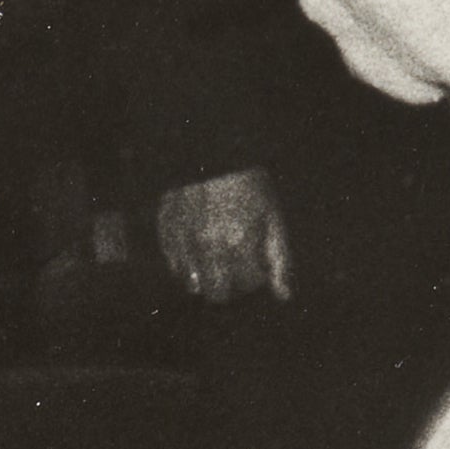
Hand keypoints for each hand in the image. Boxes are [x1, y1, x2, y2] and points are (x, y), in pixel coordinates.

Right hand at [152, 166, 297, 306]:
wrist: (212, 152)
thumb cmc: (248, 184)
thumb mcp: (273, 217)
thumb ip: (279, 260)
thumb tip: (284, 297)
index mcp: (238, 243)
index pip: (244, 287)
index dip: (254, 280)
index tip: (257, 266)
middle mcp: (207, 247)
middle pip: (215, 294)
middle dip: (228, 287)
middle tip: (236, 269)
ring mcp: (182, 240)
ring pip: (191, 283)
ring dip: (205, 277)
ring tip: (216, 256)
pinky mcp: (165, 231)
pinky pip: (173, 263)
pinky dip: (185, 263)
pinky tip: (197, 244)